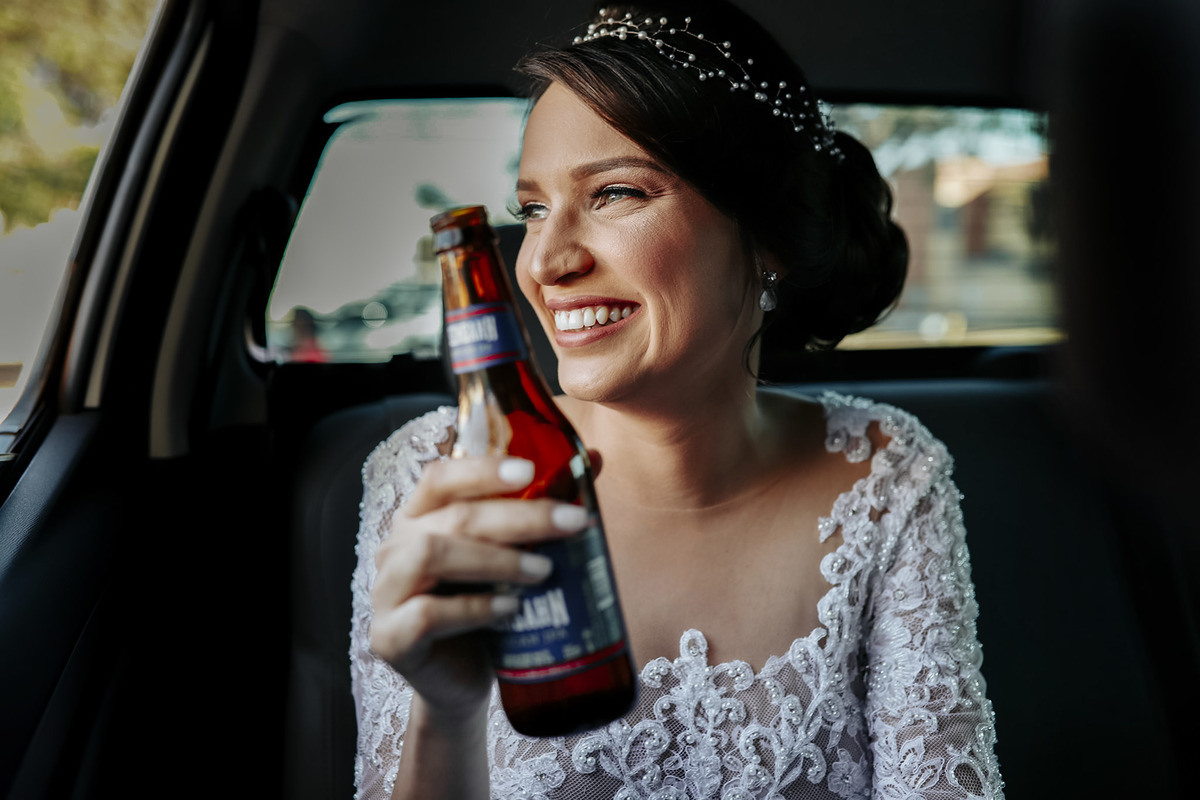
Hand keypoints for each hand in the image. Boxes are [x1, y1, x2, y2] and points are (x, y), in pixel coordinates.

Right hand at [369, 455, 591, 719]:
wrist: (459, 681)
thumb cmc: (484, 610)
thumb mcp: (509, 556)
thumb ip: (540, 510)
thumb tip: (593, 462)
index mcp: (419, 518)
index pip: (440, 477)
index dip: (483, 470)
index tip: (531, 471)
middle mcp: (395, 547)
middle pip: (453, 516)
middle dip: (519, 517)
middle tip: (571, 522)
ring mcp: (387, 593)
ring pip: (432, 554)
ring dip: (496, 559)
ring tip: (544, 570)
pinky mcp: (389, 638)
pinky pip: (427, 613)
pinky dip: (475, 608)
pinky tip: (511, 611)